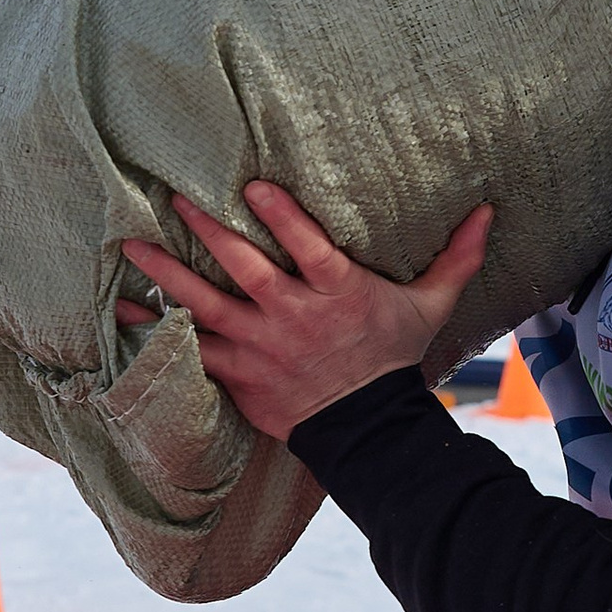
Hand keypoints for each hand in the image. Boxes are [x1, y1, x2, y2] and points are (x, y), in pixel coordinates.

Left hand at [118, 183, 494, 443]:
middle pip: (244, 270)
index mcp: (338, 293)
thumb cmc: (391, 357)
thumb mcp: (429, 305)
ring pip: (206, 305)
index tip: (251, 183)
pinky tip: (122, 314)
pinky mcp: (238, 373)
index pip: (308, 248)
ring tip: (130, 246)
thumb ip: (455, 257)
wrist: (366, 428)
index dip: (281, 216)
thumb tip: (489, 211)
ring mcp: (260, 347)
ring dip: (166, 275)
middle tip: (173, 198)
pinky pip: (189, 350)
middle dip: (207, 231)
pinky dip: (155, 332)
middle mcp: (293, 317)